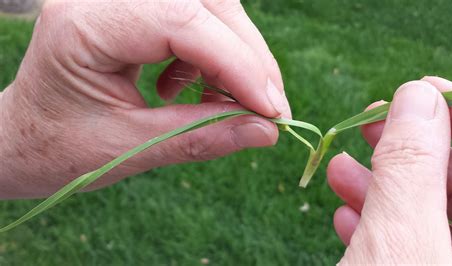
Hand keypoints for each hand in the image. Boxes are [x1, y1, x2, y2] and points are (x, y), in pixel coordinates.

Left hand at [0, 0, 290, 198]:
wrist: (22, 139)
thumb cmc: (57, 149)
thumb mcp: (130, 149)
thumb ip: (201, 136)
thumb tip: (267, 131)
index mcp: (86, 24)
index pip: (182, 21)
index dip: (238, 64)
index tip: (273, 110)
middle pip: (203, 3)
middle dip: (247, 57)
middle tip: (270, 108)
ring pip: (207, 7)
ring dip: (234, 56)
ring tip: (231, 103)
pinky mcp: (133, 11)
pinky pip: (194, 19)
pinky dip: (210, 56)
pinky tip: (188, 88)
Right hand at [327, 77, 451, 263]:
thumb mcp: (398, 239)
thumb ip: (410, 166)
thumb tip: (418, 95)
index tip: (418, 87)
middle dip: (407, 147)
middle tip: (367, 123)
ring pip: (427, 212)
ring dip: (378, 184)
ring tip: (337, 168)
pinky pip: (408, 243)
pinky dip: (374, 223)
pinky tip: (344, 216)